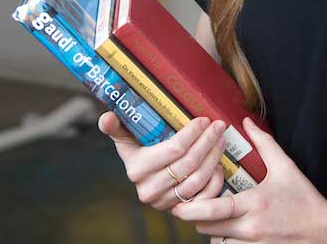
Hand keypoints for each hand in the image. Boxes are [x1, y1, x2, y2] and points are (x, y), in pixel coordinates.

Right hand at [98, 111, 227, 210]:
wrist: (146, 182)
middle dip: (207, 141)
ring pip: (198, 179)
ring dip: (214, 157)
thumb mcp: (126, 140)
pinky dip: (215, 180)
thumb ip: (116, 127)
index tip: (203, 119)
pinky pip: (204, 197)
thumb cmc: (138, 153)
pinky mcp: (179, 210)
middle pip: (189, 163)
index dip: (192, 133)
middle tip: (218, 126)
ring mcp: (165, 202)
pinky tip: (218, 163)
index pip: (173, 150)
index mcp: (137, 169)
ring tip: (220, 139)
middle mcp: (150, 189)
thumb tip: (106, 117)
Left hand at [170, 118, 326, 243]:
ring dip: (211, 228)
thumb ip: (263, 143)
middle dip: (197, 215)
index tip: (178, 204)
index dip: (191, 209)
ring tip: (216, 214)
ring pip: (215, 241)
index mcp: (253, 204)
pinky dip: (224, 240)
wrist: (325, 231)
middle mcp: (249, 229)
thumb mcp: (285, 167)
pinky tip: (231, 228)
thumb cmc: (304, 199)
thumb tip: (246, 122)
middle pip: (206, 227)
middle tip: (198, 200)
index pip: (213, 210)